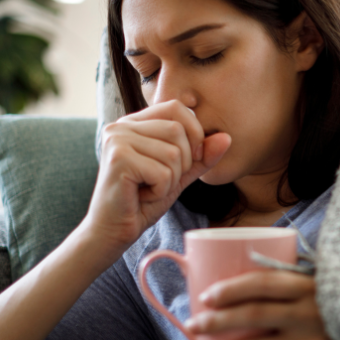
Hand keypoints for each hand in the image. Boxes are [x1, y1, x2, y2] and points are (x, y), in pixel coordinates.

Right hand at [83, 101, 230, 248]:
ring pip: (172, 153)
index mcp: (135, 123)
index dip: (194, 133)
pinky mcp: (118, 159)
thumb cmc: (143, 201)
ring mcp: (117, 140)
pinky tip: (142, 196)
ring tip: (149, 189)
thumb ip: (201, 157)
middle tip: (161, 181)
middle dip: (182, 163)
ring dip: (170, 180)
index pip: (177, 108)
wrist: (112, 231)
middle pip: (178, 130)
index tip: (189, 160)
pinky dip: (160, 191)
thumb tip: (227, 138)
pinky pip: (162, 172)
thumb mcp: (179, 175)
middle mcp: (122, 125)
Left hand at [186, 271, 339, 339]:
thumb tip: (249, 267)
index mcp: (310, 287)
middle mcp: (308, 314)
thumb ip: (296, 280)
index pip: (262, 283)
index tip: (206, 296)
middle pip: (252, 316)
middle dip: (216, 321)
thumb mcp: (327, 286)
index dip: (231, 289)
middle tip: (193, 326)